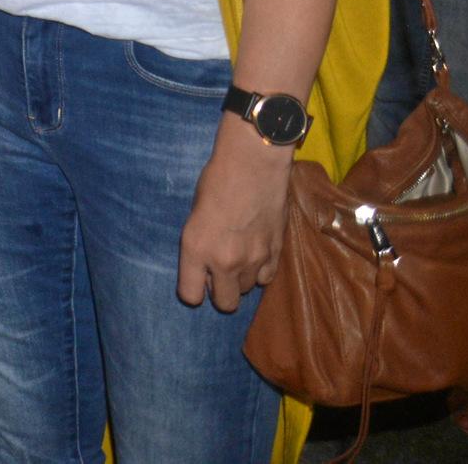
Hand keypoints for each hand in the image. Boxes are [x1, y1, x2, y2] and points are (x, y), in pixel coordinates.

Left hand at [177, 129, 292, 310]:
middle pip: (225, 303)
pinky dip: (260, 270)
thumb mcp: (194, 214)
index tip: (196, 280)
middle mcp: (225, 261)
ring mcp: (254, 259)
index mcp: (197, 249)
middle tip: (217, 271)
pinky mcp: (276, 252)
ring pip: (246, 289)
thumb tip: (206, 269)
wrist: (254, 164)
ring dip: (240, 278)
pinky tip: (255, 252)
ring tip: (237, 253)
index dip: (192, 290)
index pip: (190, 297)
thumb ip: (199, 245)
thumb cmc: (215, 181)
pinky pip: (266, 278)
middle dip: (219, 292)